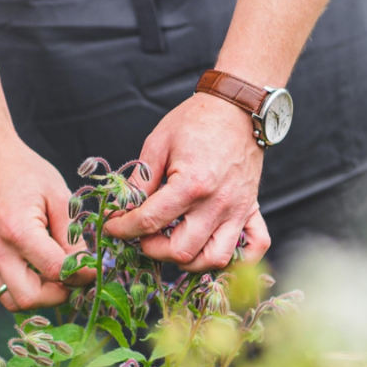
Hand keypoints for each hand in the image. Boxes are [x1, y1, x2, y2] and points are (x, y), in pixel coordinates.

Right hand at [0, 138, 92, 310]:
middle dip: (58, 295)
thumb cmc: (24, 171)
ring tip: (55, 276)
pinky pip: (1, 289)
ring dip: (39, 296)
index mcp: (17, 230)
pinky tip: (36, 268)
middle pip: (30, 298)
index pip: (54, 271)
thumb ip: (71, 236)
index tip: (92, 270)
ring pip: (12, 301)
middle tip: (73, 279)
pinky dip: (23, 287)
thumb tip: (84, 267)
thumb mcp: (58, 196)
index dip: (80, 276)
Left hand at [105, 92, 271, 270]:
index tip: (112, 227)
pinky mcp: (252, 209)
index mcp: (191, 184)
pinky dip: (235, 258)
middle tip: (143, 235)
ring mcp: (238, 210)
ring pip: (214, 259)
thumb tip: (123, 208)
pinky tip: (212, 246)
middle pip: (181, 251)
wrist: (237, 107)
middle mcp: (217, 204)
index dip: (123, 229)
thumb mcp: (158, 143)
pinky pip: (254, 248)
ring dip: (189, 260)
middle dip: (153, 249)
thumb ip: (141, 180)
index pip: (149, 221)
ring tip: (173, 243)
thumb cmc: (196, 120)